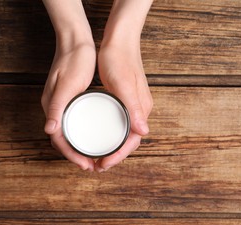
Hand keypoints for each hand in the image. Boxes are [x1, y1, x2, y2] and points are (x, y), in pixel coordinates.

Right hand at [41, 41, 95, 170]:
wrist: (75, 41)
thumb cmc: (73, 60)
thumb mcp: (67, 84)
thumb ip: (57, 107)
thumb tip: (49, 130)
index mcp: (52, 107)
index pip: (59, 140)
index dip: (72, 155)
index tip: (86, 165)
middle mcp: (54, 109)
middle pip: (62, 140)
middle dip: (75, 155)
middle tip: (92, 166)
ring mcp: (61, 104)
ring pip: (67, 133)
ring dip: (78, 148)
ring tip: (93, 157)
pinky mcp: (69, 100)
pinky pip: (72, 123)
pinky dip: (80, 135)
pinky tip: (91, 137)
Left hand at [96, 41, 152, 171]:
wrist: (120, 41)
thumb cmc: (120, 60)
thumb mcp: (124, 84)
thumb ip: (134, 108)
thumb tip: (144, 132)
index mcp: (141, 109)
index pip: (133, 142)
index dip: (118, 156)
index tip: (103, 164)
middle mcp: (139, 111)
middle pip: (129, 141)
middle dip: (114, 157)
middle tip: (97, 167)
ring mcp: (132, 106)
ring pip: (124, 135)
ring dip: (112, 149)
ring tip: (97, 158)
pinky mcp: (124, 101)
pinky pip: (119, 125)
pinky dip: (111, 136)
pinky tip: (100, 138)